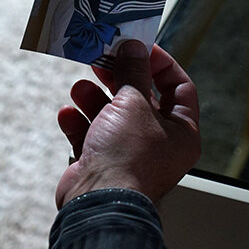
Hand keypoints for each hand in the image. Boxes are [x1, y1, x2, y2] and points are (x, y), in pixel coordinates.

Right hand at [55, 40, 199, 207]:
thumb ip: (133, 72)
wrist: (99, 202)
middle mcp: (158, 143)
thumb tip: (133, 48)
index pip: (179, 87)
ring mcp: (128, 153)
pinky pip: (90, 135)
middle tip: (103, 58)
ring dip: (94, 98)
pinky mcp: (102, 163)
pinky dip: (78, 122)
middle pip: (141, 99)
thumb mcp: (134, 103)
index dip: (160, 63)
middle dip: (120, 78)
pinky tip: (68, 113)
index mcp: (181, 131)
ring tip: (81, 87)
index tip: (139, 46)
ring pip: (112, 115)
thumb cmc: (127, 158)